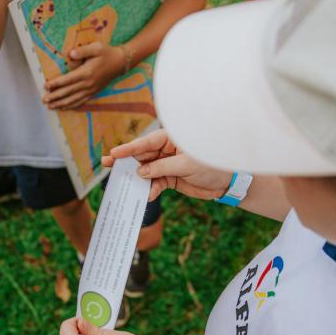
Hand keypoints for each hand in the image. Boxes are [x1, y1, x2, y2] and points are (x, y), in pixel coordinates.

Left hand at [43, 42, 125, 109]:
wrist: (120, 62)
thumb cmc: (107, 53)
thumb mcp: (96, 47)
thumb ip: (82, 51)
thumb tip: (70, 54)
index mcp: (86, 73)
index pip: (68, 80)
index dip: (56, 84)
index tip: (46, 86)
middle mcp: (88, 84)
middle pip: (68, 92)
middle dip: (55, 97)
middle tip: (44, 100)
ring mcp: (91, 90)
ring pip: (73, 99)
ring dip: (61, 104)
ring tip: (50, 106)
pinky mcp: (93, 92)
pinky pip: (81, 101)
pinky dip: (71, 106)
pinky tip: (64, 108)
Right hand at [101, 130, 233, 200]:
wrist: (227, 183)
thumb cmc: (212, 165)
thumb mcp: (186, 165)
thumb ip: (162, 168)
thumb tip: (141, 172)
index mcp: (172, 139)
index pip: (147, 142)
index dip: (130, 148)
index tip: (115, 153)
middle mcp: (167, 150)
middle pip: (143, 155)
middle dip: (127, 161)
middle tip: (107, 164)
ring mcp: (168, 165)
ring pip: (147, 170)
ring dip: (137, 178)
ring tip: (124, 183)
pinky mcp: (171, 178)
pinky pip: (156, 183)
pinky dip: (151, 189)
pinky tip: (148, 195)